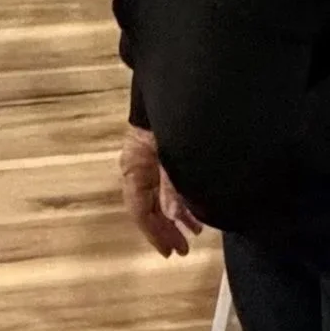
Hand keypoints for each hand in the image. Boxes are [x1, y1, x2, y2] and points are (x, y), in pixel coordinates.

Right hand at [119, 126, 204, 257]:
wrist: (179, 78)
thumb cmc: (175, 116)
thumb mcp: (174, 156)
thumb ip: (174, 188)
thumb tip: (173, 218)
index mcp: (134, 165)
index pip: (140, 209)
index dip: (154, 233)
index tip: (170, 252)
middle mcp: (138, 162)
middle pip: (148, 203)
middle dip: (166, 226)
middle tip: (183, 248)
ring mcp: (149, 155)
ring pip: (159, 192)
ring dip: (175, 213)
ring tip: (195, 230)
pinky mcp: (163, 148)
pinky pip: (167, 179)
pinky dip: (180, 195)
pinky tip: (195, 205)